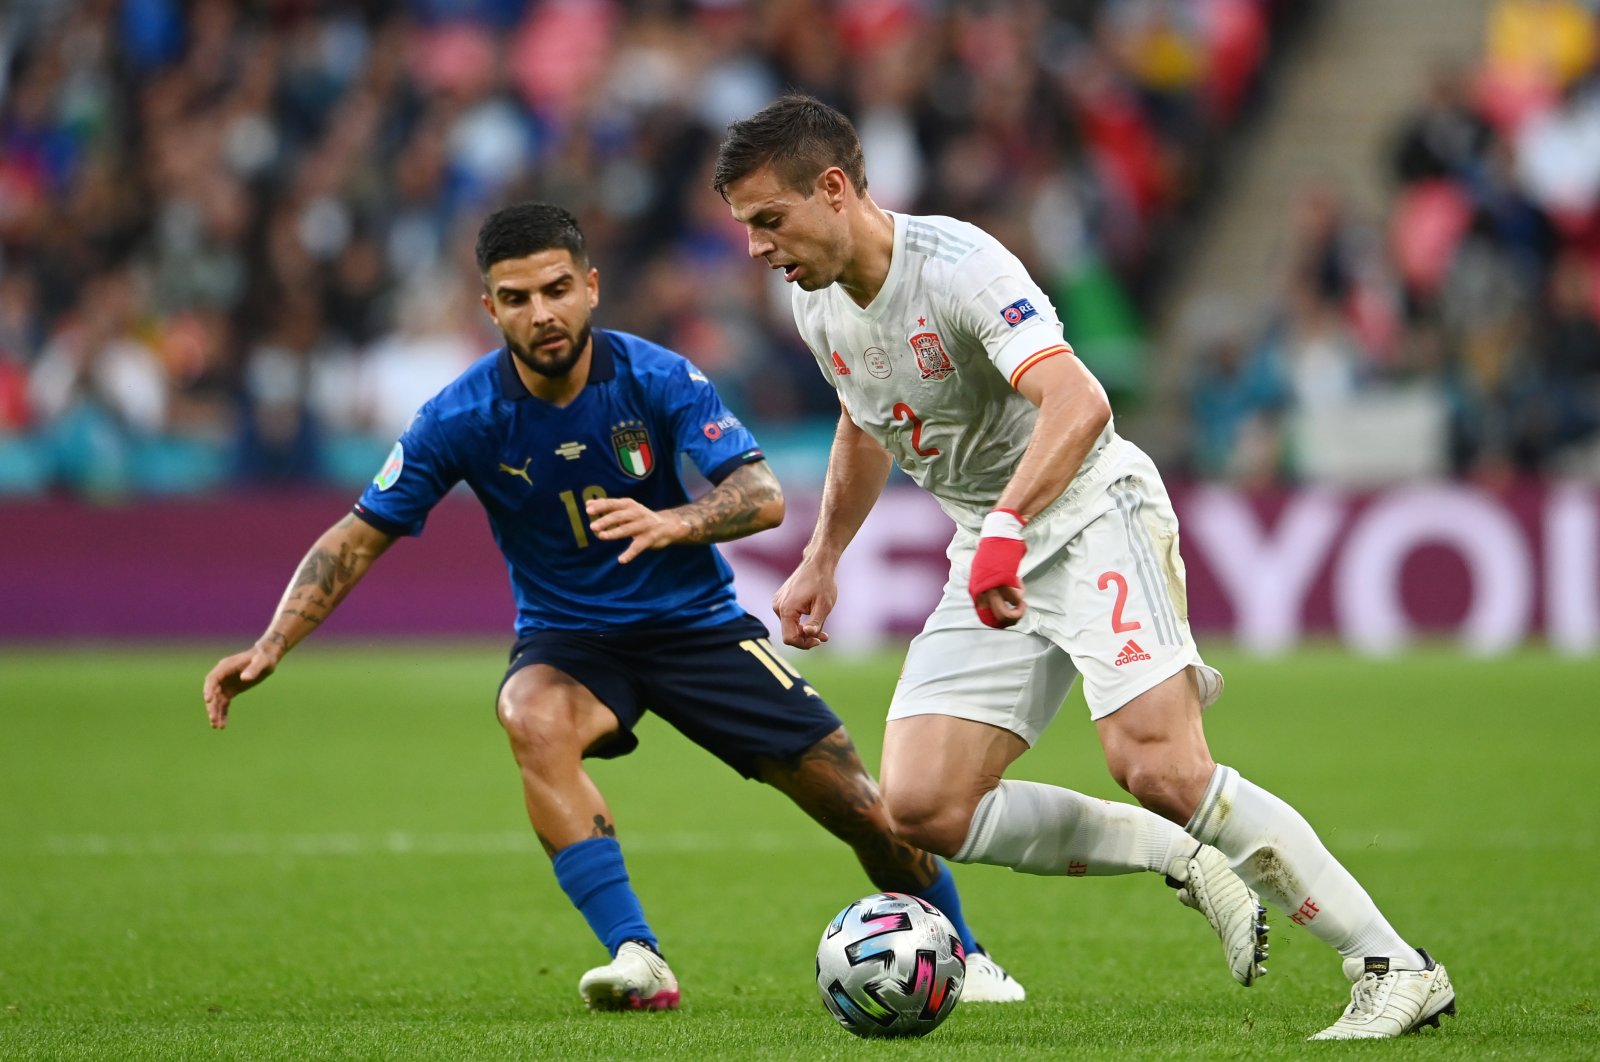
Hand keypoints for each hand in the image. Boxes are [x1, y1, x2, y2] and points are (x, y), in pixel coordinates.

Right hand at [202, 642, 280, 728]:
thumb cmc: (264, 658)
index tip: (208, 701)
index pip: (212, 679)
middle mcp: (222, 676)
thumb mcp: (262, 662)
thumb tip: (244, 678)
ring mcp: (225, 684)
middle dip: (212, 706)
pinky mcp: (230, 691)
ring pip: (217, 701)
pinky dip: (223, 714)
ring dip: (215, 713)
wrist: (267, 658)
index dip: (209, 689)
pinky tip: (222, 725)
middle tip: (213, 719)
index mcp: (225, 666)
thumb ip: (253, 669)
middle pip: (212, 692)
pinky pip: (224, 704)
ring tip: (217, 727)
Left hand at [587, 497, 687, 562]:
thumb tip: (587, 504)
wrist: (668, 525)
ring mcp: (644, 525)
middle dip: (606, 520)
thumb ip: (608, 506)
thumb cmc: (641, 517)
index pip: (613, 504)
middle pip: (619, 516)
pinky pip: (638, 546)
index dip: (601, 506)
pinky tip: (621, 560)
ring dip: (614, 533)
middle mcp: (637, 513)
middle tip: (592, 526)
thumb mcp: (626, 508)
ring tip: (602, 536)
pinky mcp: (650, 538)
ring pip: (628, 529)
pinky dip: (630, 554)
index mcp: (629, 505)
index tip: (588, 510)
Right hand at [773, 560, 836, 649]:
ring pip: (789, 626)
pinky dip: (800, 622)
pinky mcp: (781, 600)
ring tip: (821, 628)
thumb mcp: (824, 605)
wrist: (817, 563)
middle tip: (824, 637)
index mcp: (786, 609)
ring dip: (804, 630)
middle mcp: (777, 606)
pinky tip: (812, 617)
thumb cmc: (822, 582)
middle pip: (789, 633)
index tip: (819, 641)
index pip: (789, 638)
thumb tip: (808, 635)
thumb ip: (816, 623)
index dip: (804, 644)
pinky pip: (788, 617)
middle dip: (806, 638)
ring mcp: (778, 602)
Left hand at [970, 509, 1026, 627]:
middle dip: (1012, 618)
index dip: (1000, 621)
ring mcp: (992, 586)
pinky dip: (1020, 596)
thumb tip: (1000, 604)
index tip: (1010, 615)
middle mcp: (981, 591)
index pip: (985, 617)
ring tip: (1020, 599)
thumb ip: (989, 590)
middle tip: (1020, 610)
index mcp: (975, 591)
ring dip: (1018, 609)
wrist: (998, 535)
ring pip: (1006, 613)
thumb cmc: (994, 554)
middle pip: (997, 618)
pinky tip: (1020, 586)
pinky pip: (1015, 598)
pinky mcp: (1004, 580)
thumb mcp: (985, 575)